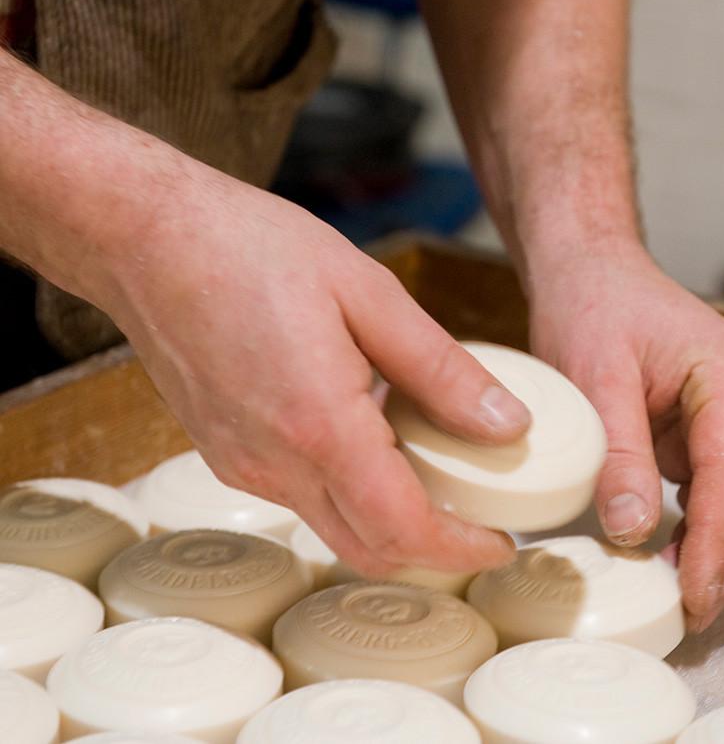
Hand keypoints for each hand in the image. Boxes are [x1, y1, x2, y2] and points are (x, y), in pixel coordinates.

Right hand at [99, 154, 529, 575]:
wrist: (150, 242)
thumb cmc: (254, 250)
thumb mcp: (369, 293)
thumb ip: (441, 369)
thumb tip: (506, 423)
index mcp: (318, 424)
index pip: (402, 529)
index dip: (460, 547)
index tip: (500, 541)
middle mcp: (274, 462)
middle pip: (367, 548)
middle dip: (431, 548)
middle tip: (477, 514)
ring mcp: (242, 463)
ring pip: (333, 525)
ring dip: (389, 516)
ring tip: (431, 462)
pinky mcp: (225, 453)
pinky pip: (299, 494)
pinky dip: (347, 487)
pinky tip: (367, 432)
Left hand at [527, 240, 723, 631]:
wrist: (585, 270)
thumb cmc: (590, 306)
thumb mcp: (595, 378)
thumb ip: (618, 453)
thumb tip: (633, 532)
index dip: (716, 544)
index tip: (691, 595)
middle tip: (693, 607)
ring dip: (719, 543)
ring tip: (678, 591)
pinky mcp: (703, 421)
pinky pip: (714, 481)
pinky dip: (698, 519)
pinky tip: (665, 548)